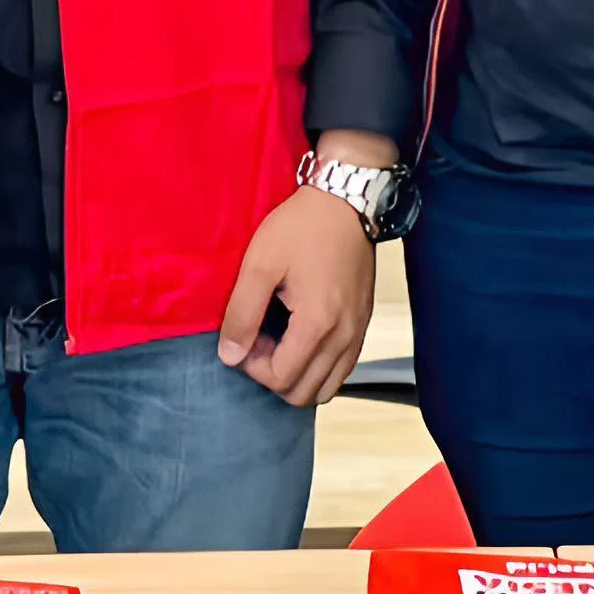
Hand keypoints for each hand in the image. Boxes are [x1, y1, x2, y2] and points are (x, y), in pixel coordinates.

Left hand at [216, 151, 386, 405]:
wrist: (346, 200)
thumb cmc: (301, 226)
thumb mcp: (260, 263)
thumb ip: (242, 314)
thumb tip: (230, 356)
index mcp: (318, 323)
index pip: (281, 379)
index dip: (252, 367)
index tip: (244, 335)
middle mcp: (345, 336)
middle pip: (304, 393)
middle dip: (273, 375)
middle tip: (259, 339)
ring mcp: (358, 332)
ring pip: (326, 388)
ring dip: (297, 375)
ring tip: (279, 340)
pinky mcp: (363, 324)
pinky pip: (342, 369)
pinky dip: (318, 368)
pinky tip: (300, 338)